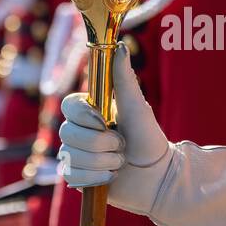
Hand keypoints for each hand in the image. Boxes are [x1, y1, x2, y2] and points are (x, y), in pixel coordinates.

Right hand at [58, 44, 170, 210]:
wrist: (158, 176)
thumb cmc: (148, 138)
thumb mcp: (137, 107)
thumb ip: (125, 79)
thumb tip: (120, 47)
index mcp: (89, 111)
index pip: (68, 106)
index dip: (83, 116)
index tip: (104, 121)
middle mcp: (78, 130)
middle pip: (67, 133)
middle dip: (100, 143)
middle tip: (122, 145)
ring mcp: (76, 154)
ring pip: (71, 157)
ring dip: (103, 162)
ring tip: (120, 161)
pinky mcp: (77, 177)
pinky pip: (72, 177)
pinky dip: (96, 178)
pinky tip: (111, 176)